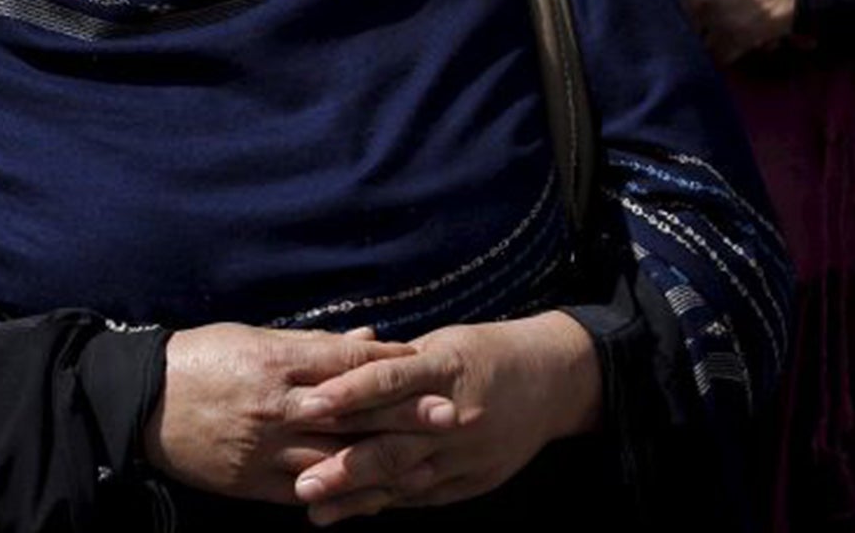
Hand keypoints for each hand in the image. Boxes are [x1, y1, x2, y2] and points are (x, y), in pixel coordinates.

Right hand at [146, 324, 417, 503]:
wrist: (139, 404)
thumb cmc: (199, 359)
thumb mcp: (252, 336)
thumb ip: (313, 343)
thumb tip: (367, 338)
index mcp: (276, 362)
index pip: (345, 361)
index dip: (389, 362)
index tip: (427, 360)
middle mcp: (277, 405)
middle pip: (352, 411)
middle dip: (403, 413)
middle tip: (449, 412)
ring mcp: (265, 448)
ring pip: (336, 457)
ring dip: (384, 461)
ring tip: (426, 461)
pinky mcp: (252, 481)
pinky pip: (308, 491)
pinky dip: (345, 494)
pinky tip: (377, 496)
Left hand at [289, 314, 601, 523]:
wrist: (553, 381)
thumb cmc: (484, 353)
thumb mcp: (442, 344)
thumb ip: (394, 363)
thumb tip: (337, 371)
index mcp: (445, 368)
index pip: (389, 380)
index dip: (347, 394)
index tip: (307, 405)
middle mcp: (455, 414)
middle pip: (392, 441)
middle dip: (343, 464)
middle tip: (300, 482)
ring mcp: (466, 452)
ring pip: (404, 476)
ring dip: (358, 494)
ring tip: (315, 509)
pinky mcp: (474, 478)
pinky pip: (424, 493)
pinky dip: (387, 501)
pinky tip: (354, 511)